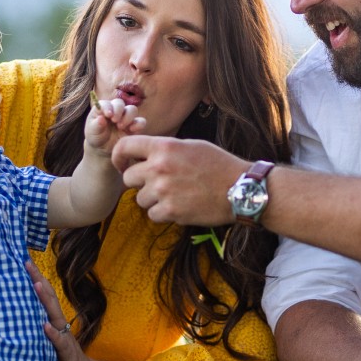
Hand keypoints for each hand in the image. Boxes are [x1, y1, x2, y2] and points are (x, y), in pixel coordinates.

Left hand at [27, 261, 99, 360]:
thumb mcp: (45, 347)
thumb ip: (34, 335)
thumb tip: (11, 326)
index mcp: (53, 325)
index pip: (43, 298)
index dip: (34, 280)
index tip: (22, 262)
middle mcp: (60, 328)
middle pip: (48, 300)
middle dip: (37, 280)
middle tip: (26, 262)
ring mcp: (65, 340)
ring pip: (54, 316)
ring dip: (45, 300)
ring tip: (35, 284)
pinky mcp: (68, 356)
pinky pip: (59, 343)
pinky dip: (52, 334)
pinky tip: (45, 326)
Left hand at [84, 95, 145, 157]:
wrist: (105, 148)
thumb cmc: (96, 137)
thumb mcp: (92, 132)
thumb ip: (96, 125)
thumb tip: (101, 119)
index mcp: (103, 108)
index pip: (106, 103)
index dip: (108, 107)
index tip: (108, 115)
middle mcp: (116, 110)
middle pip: (120, 103)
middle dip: (118, 110)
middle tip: (114, 121)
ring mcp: (126, 117)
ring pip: (132, 109)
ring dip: (128, 116)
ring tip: (120, 127)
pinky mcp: (134, 126)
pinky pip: (141, 121)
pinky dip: (138, 124)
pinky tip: (131, 130)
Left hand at [112, 136, 245, 226]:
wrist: (240, 188)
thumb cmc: (218, 164)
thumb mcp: (190, 145)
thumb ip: (165, 149)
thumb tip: (143, 155)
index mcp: (164, 147)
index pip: (125, 146)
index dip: (119, 156)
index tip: (122, 165)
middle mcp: (159, 168)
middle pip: (128, 178)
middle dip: (139, 182)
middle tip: (157, 184)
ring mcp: (163, 191)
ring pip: (140, 199)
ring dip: (152, 199)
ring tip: (174, 196)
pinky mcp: (170, 211)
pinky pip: (152, 214)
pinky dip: (163, 213)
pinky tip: (179, 206)